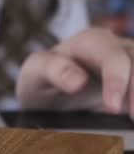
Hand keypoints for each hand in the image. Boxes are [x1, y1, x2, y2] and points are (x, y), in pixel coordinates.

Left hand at [17, 28, 133, 117]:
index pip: (113, 56)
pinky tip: (133, 119)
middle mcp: (117, 49)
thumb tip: (79, 80)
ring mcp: (130, 67)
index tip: (112, 106)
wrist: (48, 93)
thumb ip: (53, 70)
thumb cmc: (42, 78)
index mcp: (91, 41)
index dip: (117, 80)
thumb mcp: (35, 71)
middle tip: (133, 118)